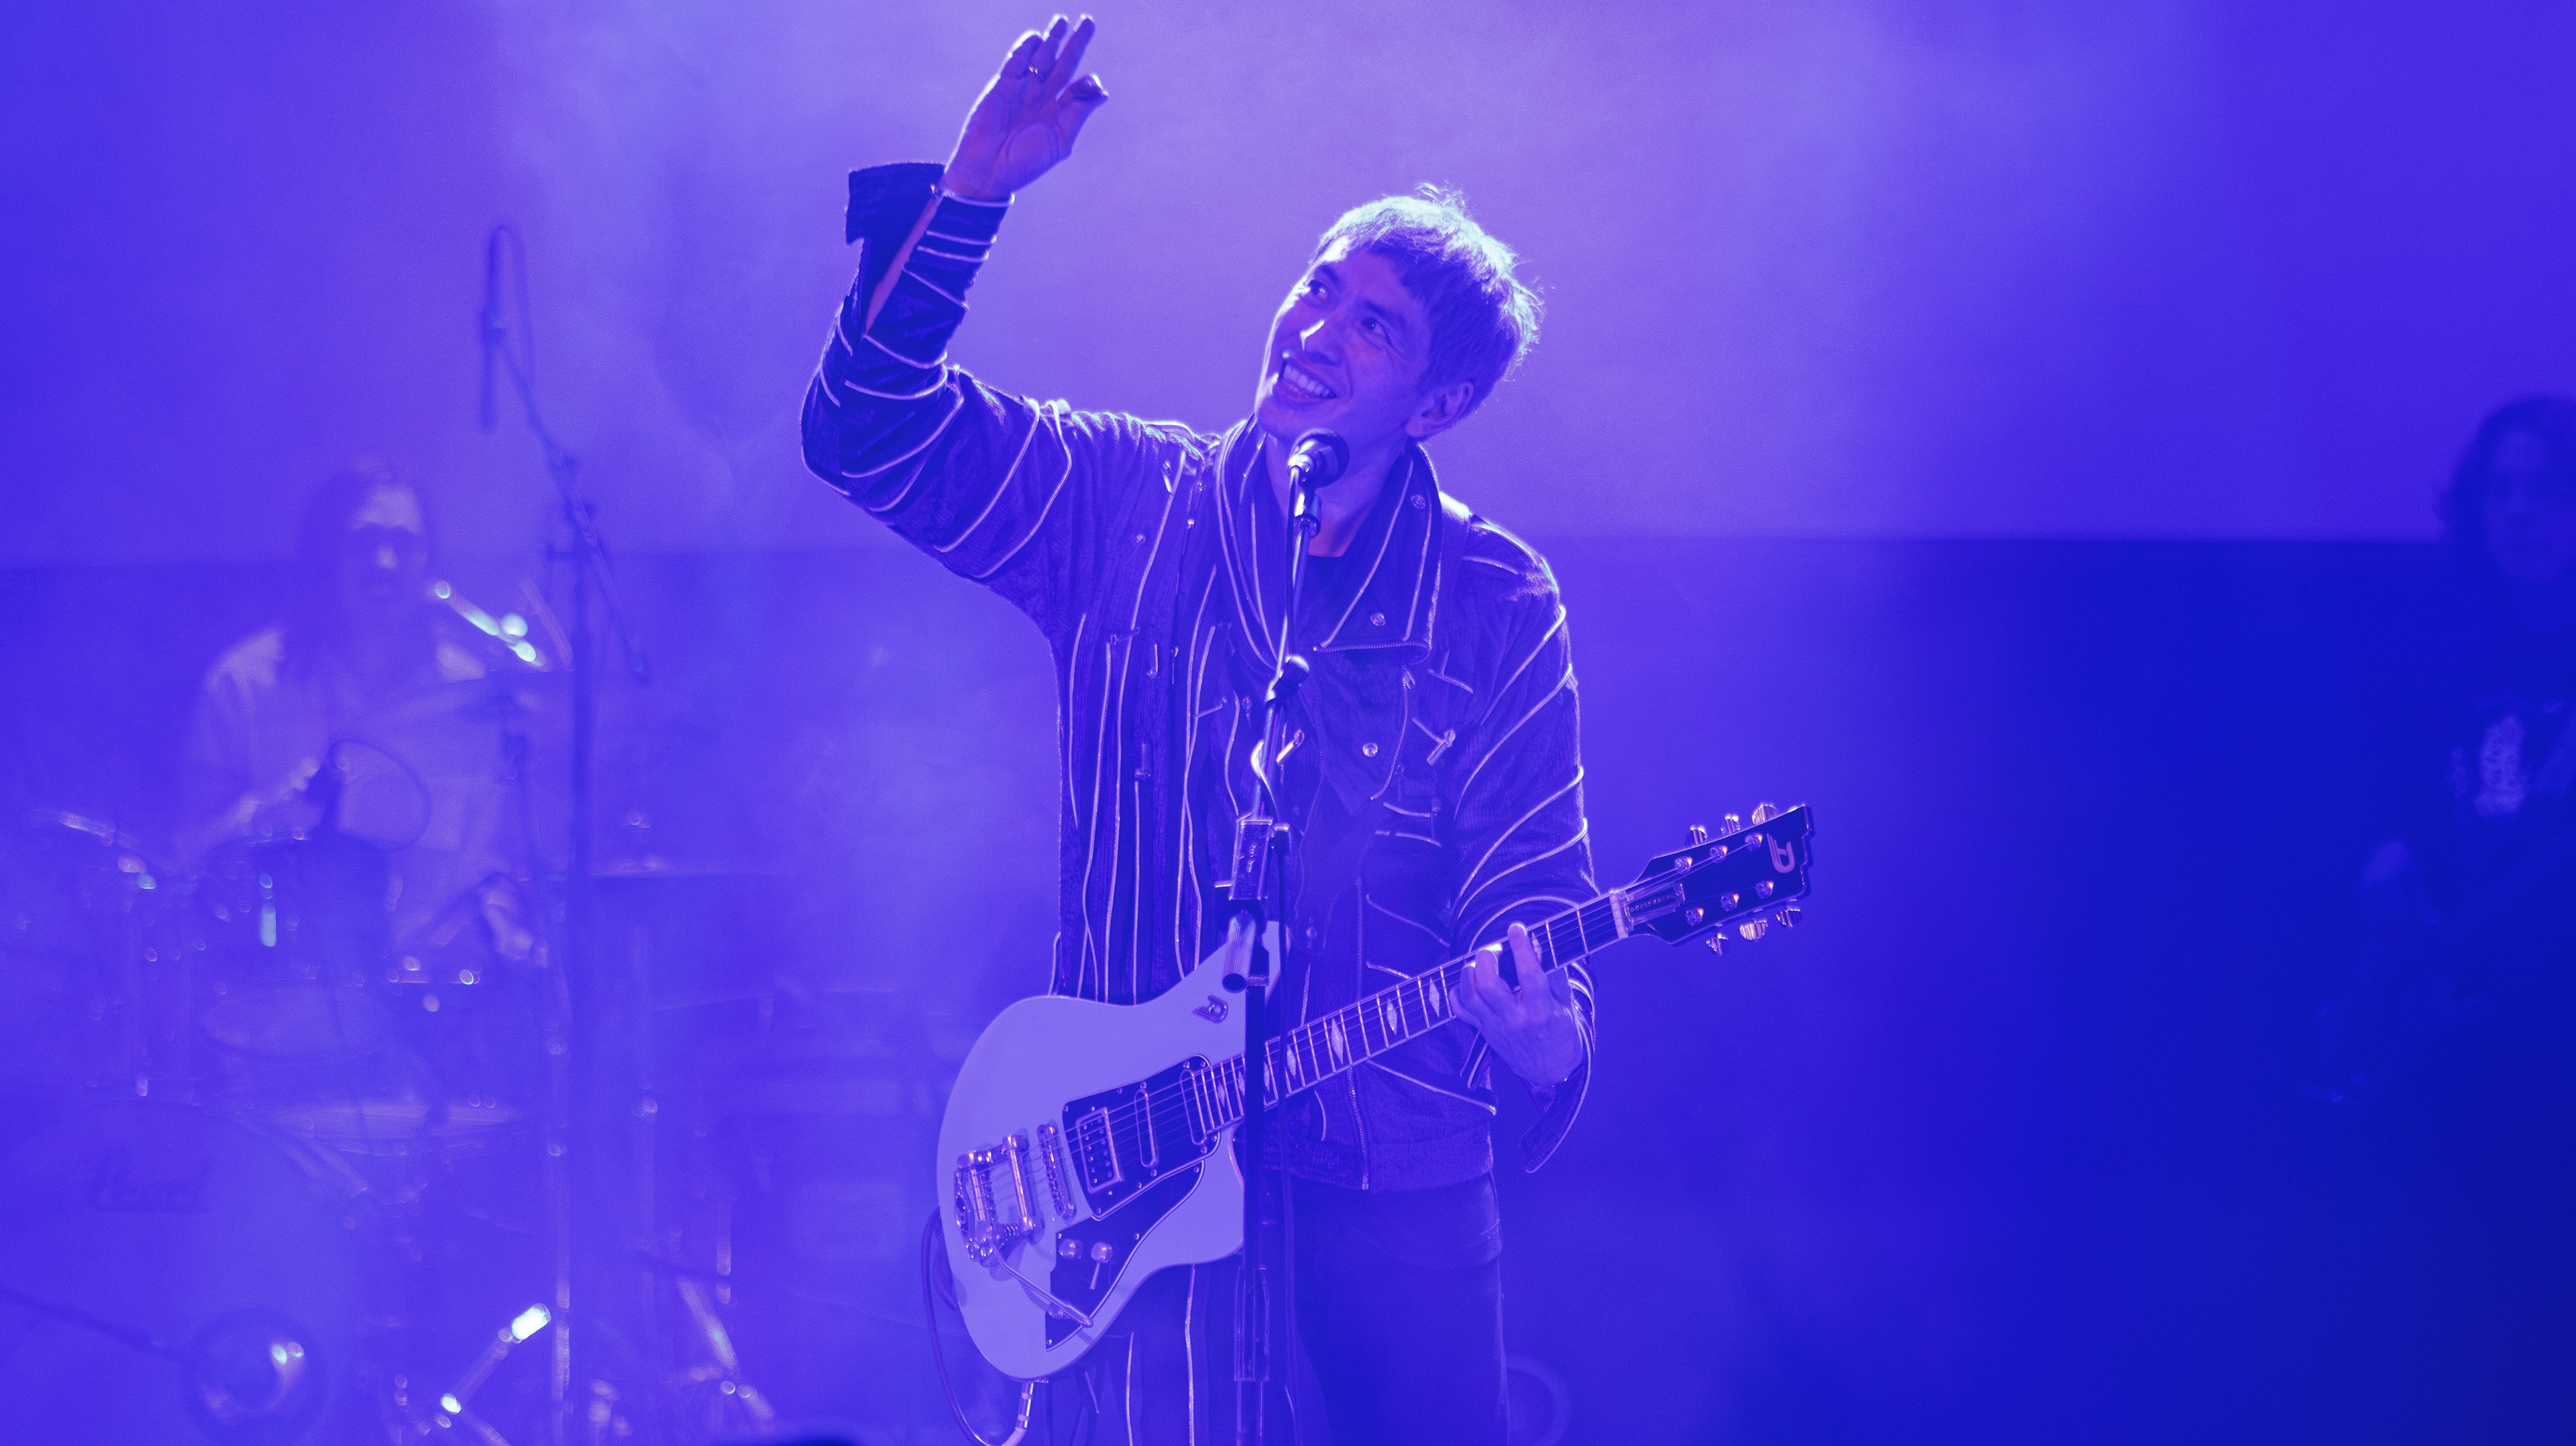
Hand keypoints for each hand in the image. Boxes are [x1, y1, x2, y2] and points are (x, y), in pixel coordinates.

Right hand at [943, 15, 1108, 201]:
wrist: (987, 170)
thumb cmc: (1024, 163)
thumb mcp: (1059, 141)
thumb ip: (1078, 113)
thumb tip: (1102, 91)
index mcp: (1058, 113)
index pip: (1076, 86)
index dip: (1086, 79)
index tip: (1090, 79)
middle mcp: (1041, 98)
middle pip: (1062, 63)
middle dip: (1074, 42)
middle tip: (1088, 21)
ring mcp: (1021, 90)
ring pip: (1041, 57)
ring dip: (1051, 39)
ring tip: (1061, 21)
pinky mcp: (1001, 85)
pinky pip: (1016, 61)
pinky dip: (1026, 48)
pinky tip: (1037, 37)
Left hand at [1456, 922, 1585, 1086]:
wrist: (1551, 1068)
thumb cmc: (1560, 1028)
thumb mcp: (1565, 1001)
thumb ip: (1554, 973)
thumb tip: (1540, 942)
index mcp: (1542, 1010)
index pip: (1529, 976)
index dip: (1521, 949)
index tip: (1516, 928)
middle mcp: (1516, 1019)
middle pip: (1488, 985)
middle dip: (1486, 958)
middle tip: (1494, 949)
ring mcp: (1496, 1026)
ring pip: (1470, 996)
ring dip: (1468, 972)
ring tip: (1479, 962)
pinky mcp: (1484, 1031)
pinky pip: (1459, 1011)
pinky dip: (1457, 992)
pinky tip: (1467, 981)